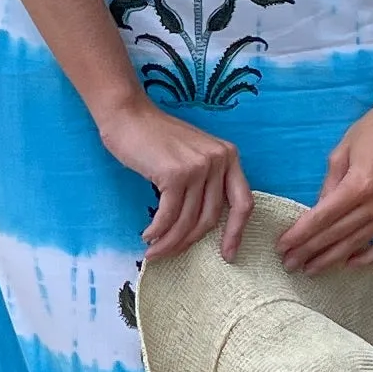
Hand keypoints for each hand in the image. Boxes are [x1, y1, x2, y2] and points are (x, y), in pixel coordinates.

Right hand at [100, 93, 254, 261]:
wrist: (128, 116)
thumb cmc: (156, 139)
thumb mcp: (193, 156)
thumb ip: (206, 182)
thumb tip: (204, 225)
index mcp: (229, 156)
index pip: (243, 203)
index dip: (237, 232)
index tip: (228, 255)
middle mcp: (219, 160)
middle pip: (211, 217)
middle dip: (189, 241)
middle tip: (170, 253)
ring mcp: (198, 166)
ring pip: (188, 220)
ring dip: (170, 242)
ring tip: (154, 252)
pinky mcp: (175, 174)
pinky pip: (169, 215)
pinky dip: (158, 231)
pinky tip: (148, 237)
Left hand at [277, 93, 372, 271]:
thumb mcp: (342, 151)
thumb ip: (329, 184)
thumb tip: (318, 212)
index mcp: (359, 184)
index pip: (322, 217)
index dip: (300, 234)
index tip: (282, 246)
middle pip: (337, 235)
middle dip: (310, 251)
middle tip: (290, 264)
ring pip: (358, 243)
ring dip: (333, 259)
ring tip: (312, 269)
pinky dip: (368, 257)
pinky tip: (349, 263)